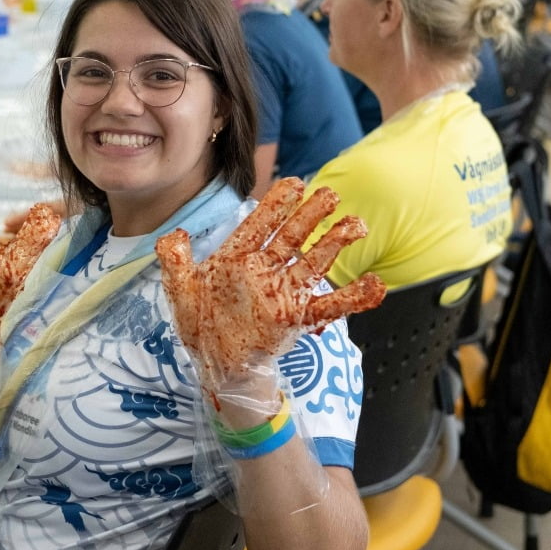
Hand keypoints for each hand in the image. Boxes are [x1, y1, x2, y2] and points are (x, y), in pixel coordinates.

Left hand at [156, 178, 386, 388]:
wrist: (217, 366)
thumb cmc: (201, 326)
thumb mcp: (180, 289)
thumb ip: (175, 258)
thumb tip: (176, 232)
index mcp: (238, 260)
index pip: (260, 226)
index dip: (276, 205)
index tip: (294, 184)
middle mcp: (265, 272)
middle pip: (292, 237)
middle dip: (310, 216)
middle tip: (330, 194)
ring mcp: (283, 294)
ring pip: (313, 264)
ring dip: (334, 244)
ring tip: (356, 224)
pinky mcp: (296, 318)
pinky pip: (329, 306)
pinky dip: (353, 298)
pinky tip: (375, 286)